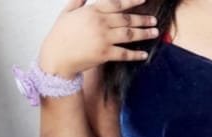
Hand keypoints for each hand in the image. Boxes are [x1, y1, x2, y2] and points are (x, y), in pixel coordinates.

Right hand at [38, 0, 158, 78]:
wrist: (57, 57)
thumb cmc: (60, 35)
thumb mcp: (67, 12)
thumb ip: (78, 1)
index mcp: (92, 11)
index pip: (117, 3)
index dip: (132, 1)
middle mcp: (100, 23)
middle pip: (127, 19)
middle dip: (142, 19)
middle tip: (154, 21)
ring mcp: (103, 39)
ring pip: (129, 35)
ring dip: (144, 33)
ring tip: (154, 32)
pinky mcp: (104, 54)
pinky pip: (124, 54)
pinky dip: (136, 54)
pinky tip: (144, 54)